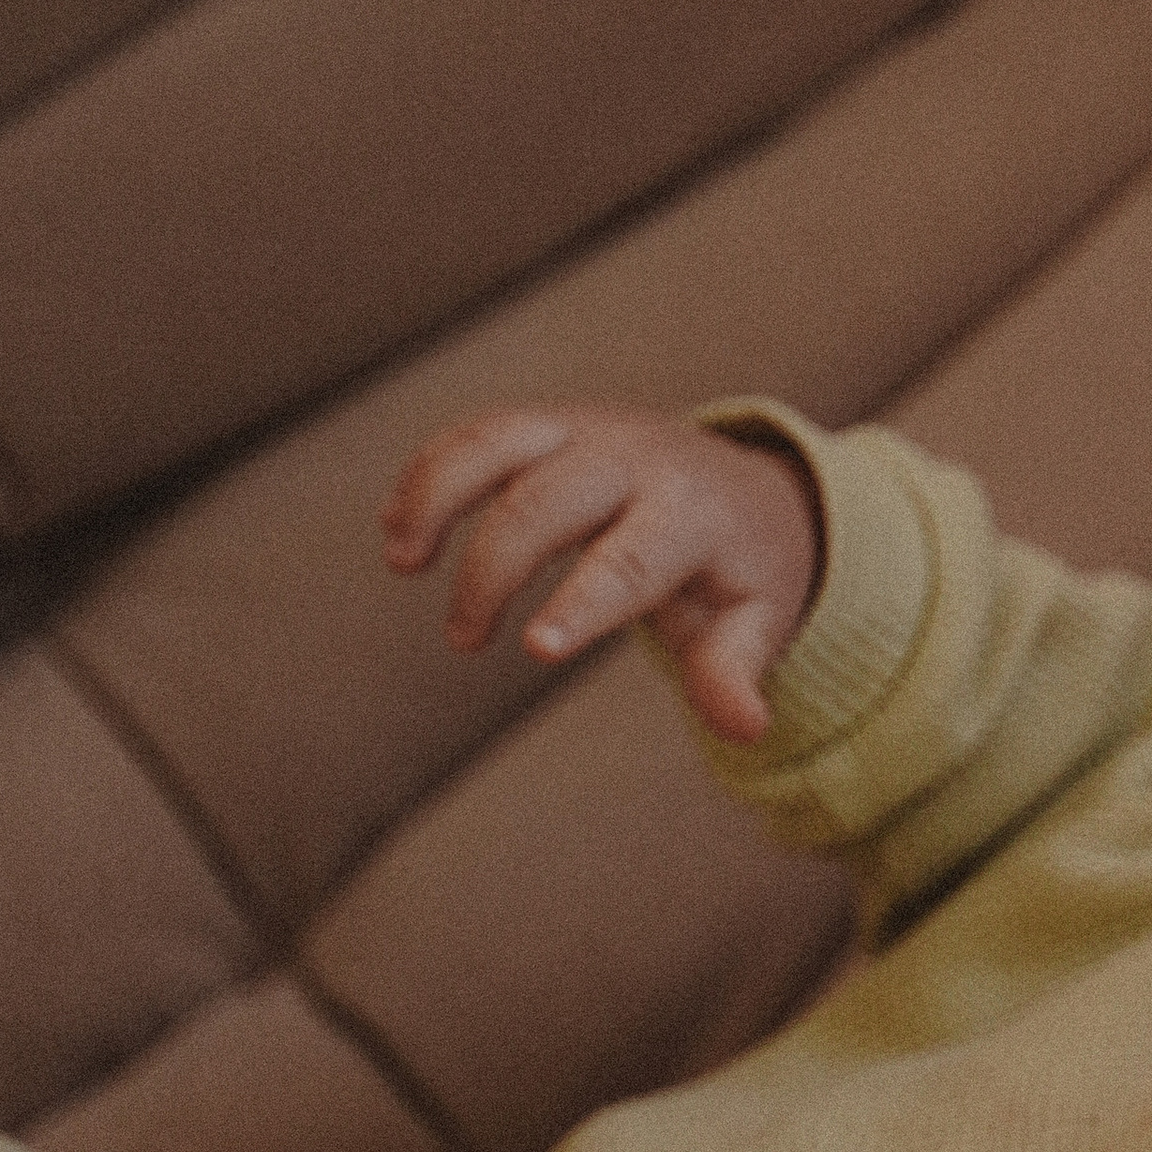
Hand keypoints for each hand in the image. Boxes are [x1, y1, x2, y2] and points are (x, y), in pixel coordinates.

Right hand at [381, 402, 823, 741]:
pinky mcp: (553, 424)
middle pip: (544, 501)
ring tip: (401, 563)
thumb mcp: (755, 623)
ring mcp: (589, 431)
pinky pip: (479, 434)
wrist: (749, 490)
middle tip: (465, 641)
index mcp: (693, 515)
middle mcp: (636, 461)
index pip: (630, 559)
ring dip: (437, 496)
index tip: (534, 648)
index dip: (582, 602)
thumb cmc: (740, 572)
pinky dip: (429, 473)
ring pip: (497, 442)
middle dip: (491, 571)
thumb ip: (734, 672)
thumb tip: (747, 728)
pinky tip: (396, 528)